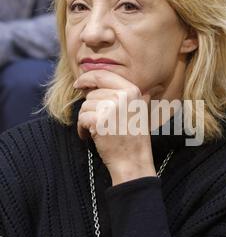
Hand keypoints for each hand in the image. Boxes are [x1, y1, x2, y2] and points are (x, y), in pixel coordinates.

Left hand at [74, 70, 155, 184]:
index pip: (103, 75)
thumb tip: (99, 81)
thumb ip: (123, 93)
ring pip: (85, 106)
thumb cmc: (133, 138)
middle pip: (92, 93)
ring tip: (98, 130)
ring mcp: (111, 107)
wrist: (133, 161)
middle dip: (91, 108)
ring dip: (86, 119)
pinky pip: (82, 118)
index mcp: (132, 90)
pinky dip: (82, 129)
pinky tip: (91, 136)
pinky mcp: (100, 120)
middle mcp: (123, 96)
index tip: (79, 84)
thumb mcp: (136, 110)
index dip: (87, 78)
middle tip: (99, 122)